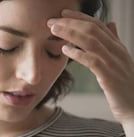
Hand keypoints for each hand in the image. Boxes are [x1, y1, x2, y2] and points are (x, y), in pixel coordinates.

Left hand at [48, 9, 133, 123]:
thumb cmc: (123, 85)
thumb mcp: (119, 60)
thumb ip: (113, 42)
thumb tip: (111, 23)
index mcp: (117, 46)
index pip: (98, 25)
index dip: (79, 17)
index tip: (62, 13)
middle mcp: (116, 51)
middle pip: (92, 30)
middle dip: (70, 23)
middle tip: (51, 21)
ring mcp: (114, 63)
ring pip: (91, 41)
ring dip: (70, 34)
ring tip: (54, 30)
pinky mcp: (109, 76)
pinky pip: (92, 60)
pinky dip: (77, 53)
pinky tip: (64, 50)